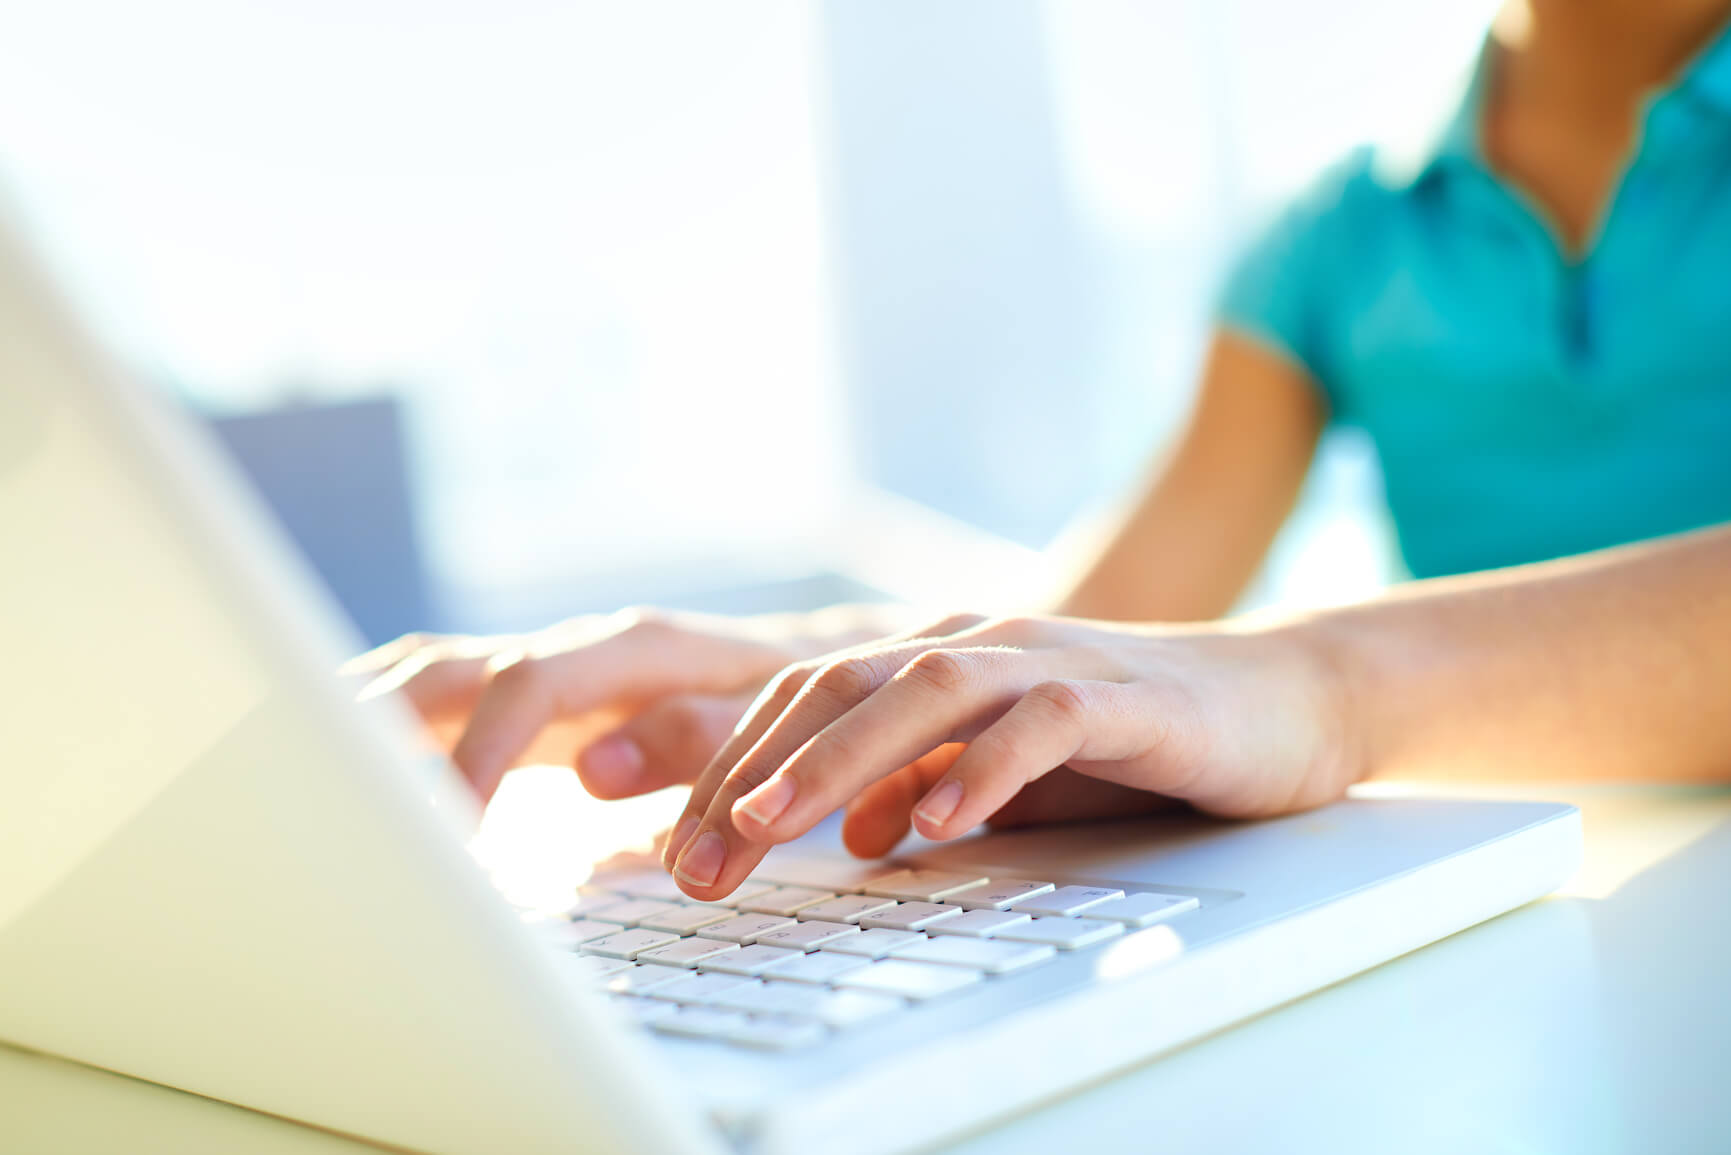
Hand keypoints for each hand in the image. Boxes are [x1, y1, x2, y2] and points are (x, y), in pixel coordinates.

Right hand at [345, 607, 896, 803]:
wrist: (812, 667)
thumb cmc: (794, 703)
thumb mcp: (770, 720)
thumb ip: (695, 738)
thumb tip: (594, 769)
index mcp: (631, 650)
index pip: (527, 687)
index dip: (478, 755)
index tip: (447, 832)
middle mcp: (575, 650)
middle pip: (450, 670)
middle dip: (377, 726)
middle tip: (318, 798)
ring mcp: (544, 669)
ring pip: (427, 675)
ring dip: (358, 716)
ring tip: (286, 769)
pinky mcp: (527, 700)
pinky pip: (437, 702)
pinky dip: (379, 725)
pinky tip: (333, 763)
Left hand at [661, 613, 1357, 898]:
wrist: (1278, 701)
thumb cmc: (1131, 739)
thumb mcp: (1007, 771)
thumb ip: (930, 786)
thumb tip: (853, 835)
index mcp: (935, 658)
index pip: (804, 701)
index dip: (730, 769)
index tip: (676, 849)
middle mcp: (979, 645)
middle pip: (839, 689)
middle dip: (755, 774)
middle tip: (694, 858)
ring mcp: (1050, 661)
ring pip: (925, 690)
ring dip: (841, 758)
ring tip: (776, 824)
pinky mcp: (1126, 696)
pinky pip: (1044, 722)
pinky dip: (985, 768)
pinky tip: (940, 821)